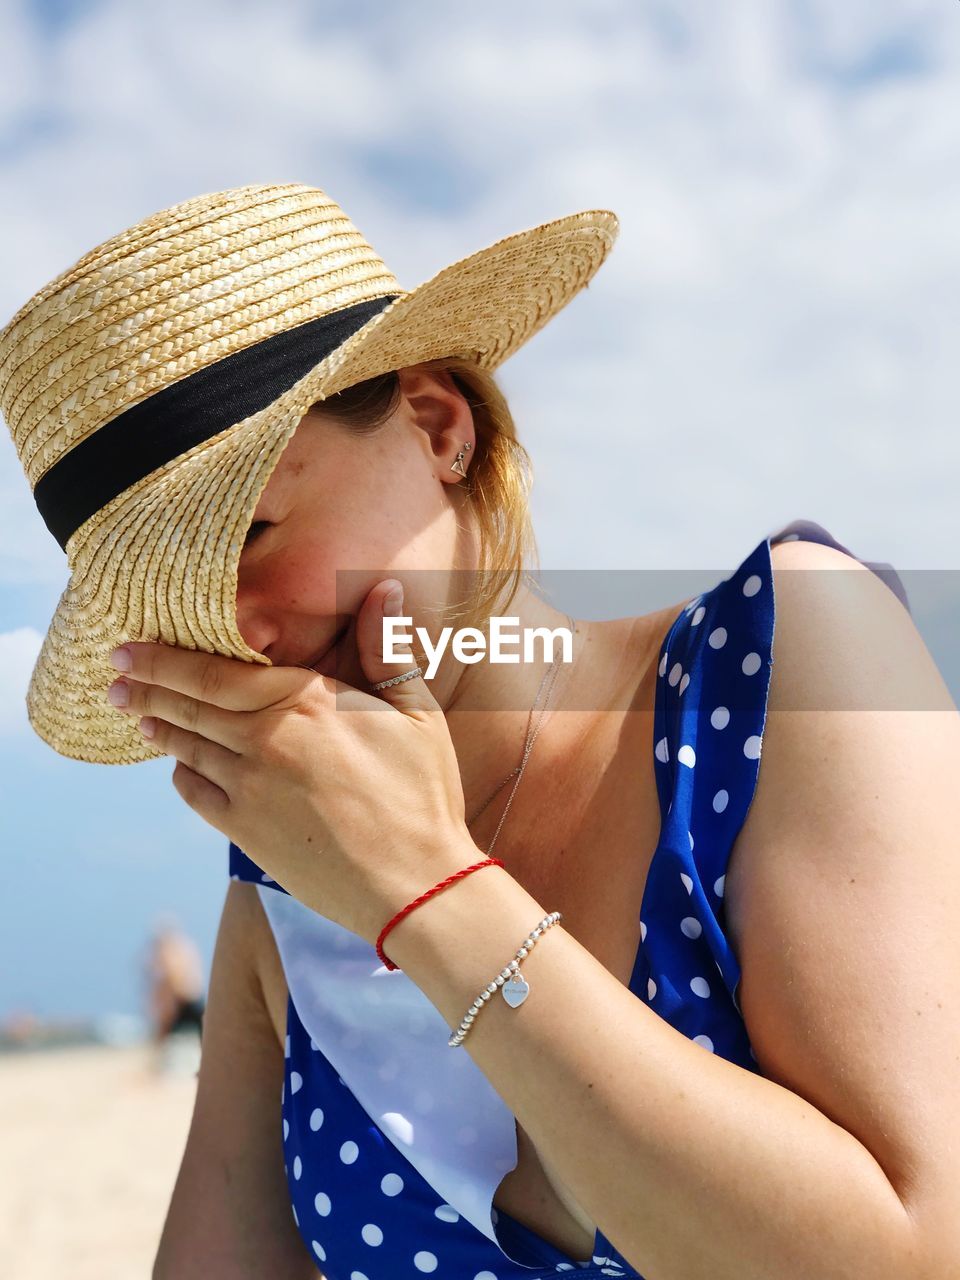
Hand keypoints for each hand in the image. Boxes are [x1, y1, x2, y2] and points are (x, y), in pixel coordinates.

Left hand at [106, 580, 478, 943]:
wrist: (412, 883)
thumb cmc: (422, 793)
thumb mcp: (417, 713)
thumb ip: (387, 649)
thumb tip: (386, 588)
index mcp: (306, 701)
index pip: (216, 670)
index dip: (166, 657)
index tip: (131, 645)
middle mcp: (266, 738)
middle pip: (188, 704)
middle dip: (145, 684)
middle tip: (113, 671)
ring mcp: (249, 787)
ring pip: (186, 746)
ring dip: (156, 724)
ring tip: (133, 710)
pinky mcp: (245, 831)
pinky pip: (196, 792)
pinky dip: (180, 773)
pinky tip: (177, 765)